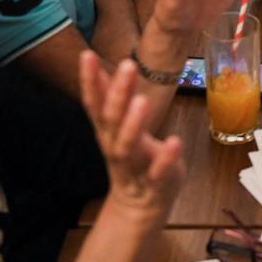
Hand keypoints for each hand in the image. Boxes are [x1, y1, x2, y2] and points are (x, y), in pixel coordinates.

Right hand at [79, 51, 184, 216]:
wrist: (139, 206)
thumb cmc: (133, 157)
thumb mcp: (117, 126)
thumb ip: (110, 98)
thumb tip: (96, 64)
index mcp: (107, 131)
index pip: (93, 103)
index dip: (89, 80)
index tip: (86, 54)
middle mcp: (115, 146)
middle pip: (111, 119)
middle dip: (118, 92)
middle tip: (128, 65)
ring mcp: (134, 166)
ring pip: (127, 146)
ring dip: (133, 123)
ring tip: (142, 100)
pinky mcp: (154, 182)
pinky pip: (157, 171)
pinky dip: (165, 158)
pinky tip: (175, 141)